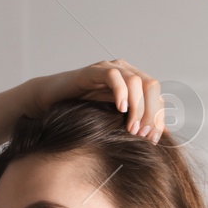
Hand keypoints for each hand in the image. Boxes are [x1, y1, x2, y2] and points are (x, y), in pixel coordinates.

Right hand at [29, 59, 165, 141]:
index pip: (156, 96)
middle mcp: (125, 70)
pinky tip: (120, 109)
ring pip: (136, 82)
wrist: (50, 100)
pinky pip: (113, 76)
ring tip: (131, 128)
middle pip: (151, 86)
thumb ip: (133, 121)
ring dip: (137, 107)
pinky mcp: (94, 70)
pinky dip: (120, 92)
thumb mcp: (111, 117)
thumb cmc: (79, 109)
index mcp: (134, 81)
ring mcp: (110, 68)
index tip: (152, 140)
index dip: (158, 117)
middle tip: (142, 135)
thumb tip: (157, 134)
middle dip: (151, 113)